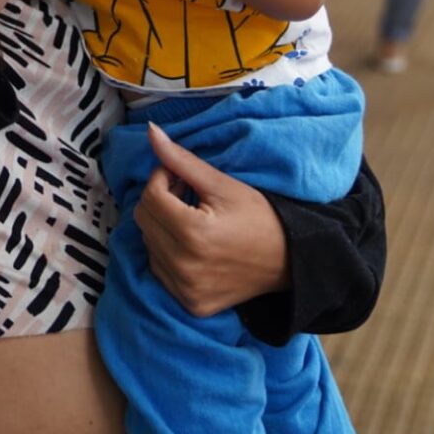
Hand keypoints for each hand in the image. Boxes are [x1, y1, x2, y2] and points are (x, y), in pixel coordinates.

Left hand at [134, 122, 288, 317]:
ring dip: (161, 226)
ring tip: (190, 218)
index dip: (161, 178)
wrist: (290, 261)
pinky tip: (190, 243)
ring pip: (148, 244)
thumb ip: (182, 160)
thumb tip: (150, 131)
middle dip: (159, 200)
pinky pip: (158, 269)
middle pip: (143, 220)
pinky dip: (167, 252)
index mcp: (193, 234)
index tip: (178, 175)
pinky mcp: (189, 303)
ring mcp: (186, 289)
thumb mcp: (223, 184)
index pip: (150, 196)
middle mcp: (184, 266)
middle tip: (184, 194)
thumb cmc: (261, 219)